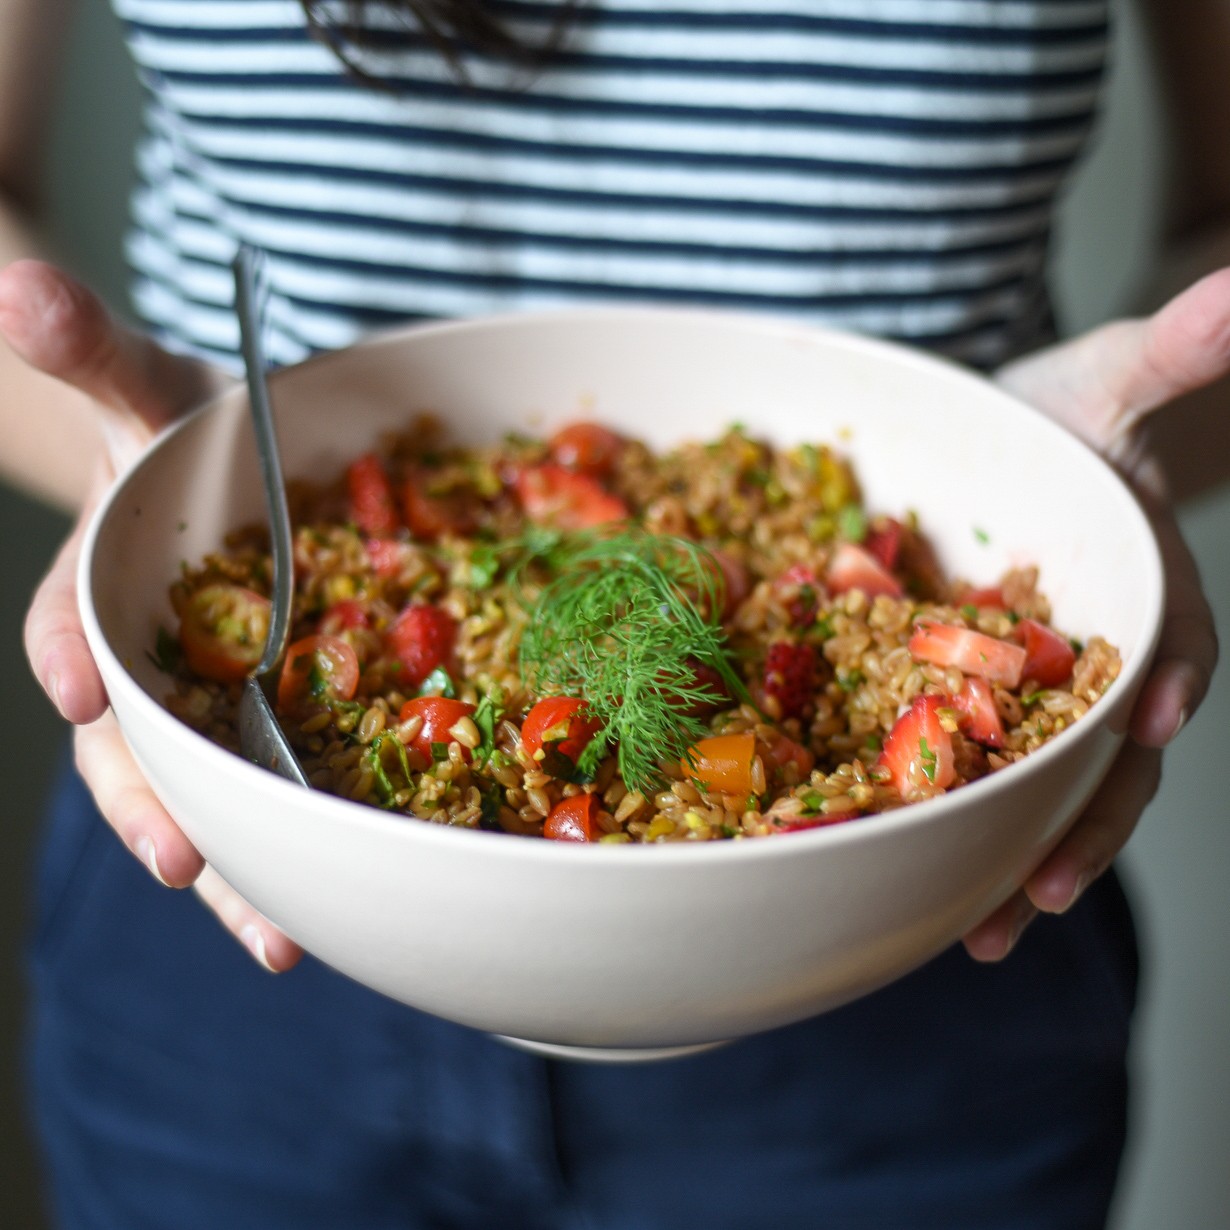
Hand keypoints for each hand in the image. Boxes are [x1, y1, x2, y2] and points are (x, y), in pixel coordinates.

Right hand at [3, 259, 304, 971]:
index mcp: (101, 583)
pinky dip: (280, 854)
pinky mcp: (259, 727)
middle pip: (129, 745)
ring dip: (224, 870)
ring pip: (198, 795)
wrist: (232, 466)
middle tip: (176, 859)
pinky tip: (312, 918)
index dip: (74, 653)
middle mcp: (141, 661)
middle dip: (147, 801)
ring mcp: (199, 706)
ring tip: (269, 941)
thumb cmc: (182, 429)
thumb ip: (90, 346)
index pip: (70, 623)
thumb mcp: (142, 380)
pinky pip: (263, 795)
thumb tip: (17, 286)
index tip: (91, 687)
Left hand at [962, 269, 1224, 959]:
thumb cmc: (1067, 405)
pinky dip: (953, 825)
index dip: (1166, 681)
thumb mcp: (1114, 370)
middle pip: (1106, 753)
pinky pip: (967, 766)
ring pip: (1040, 786)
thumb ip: (1174, 349)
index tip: (1150, 720)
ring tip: (980, 936)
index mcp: (1144, 587)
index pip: (1172, 644)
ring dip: (1015, 860)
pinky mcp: (969, 696)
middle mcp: (1098, 655)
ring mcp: (1034, 688)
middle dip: (1083, 823)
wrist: (1010, 432)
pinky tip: (911, 879)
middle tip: (1043, 896)